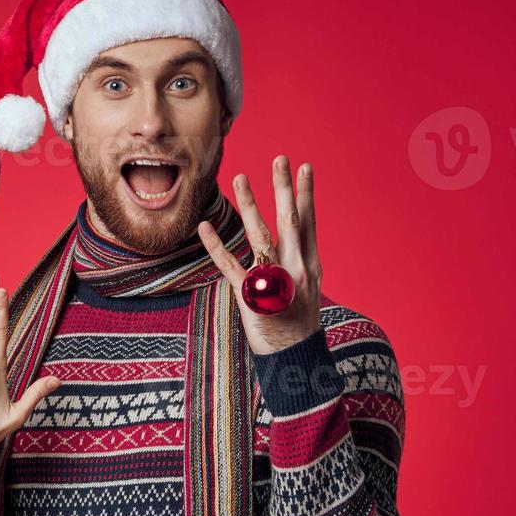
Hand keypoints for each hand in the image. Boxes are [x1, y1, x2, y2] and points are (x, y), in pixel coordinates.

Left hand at [198, 156, 322, 355]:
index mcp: (310, 265)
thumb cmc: (297, 322)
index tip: (304, 167)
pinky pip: (230, 267)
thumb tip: (295, 236)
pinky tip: (205, 226)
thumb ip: (299, 260)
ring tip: (240, 177)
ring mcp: (274, 282)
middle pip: (290, 221)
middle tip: (281, 158)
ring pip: (260, 237)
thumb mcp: (308, 288)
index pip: (308, 222)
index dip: (305, 194)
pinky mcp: (250, 297)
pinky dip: (217, 246)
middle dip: (284, 188)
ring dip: (249, 205)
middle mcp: (295, 269)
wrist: (295, 357)